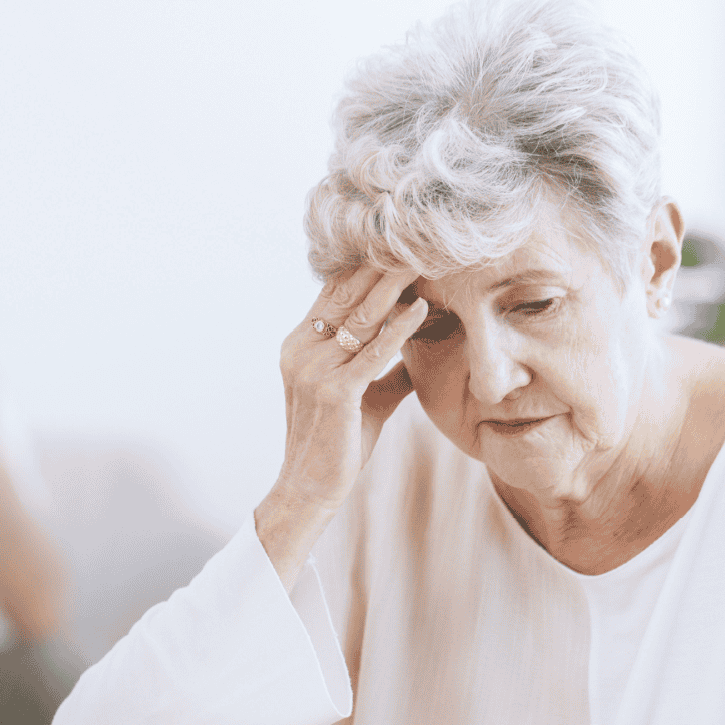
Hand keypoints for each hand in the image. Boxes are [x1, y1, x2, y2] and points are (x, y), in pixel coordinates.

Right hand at [267, 266, 427, 512]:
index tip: (399, 242)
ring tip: (424, 258)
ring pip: (361, 317)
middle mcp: (300, 350)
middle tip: (417, 236)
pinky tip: (420, 307)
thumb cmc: (338, 444)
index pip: (335, 293)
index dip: (366, 266)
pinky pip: (372, 352)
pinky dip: (399, 328)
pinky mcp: (333, 392)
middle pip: (347, 295)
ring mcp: (313, 369)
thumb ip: (385, 368)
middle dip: (383, 265)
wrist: (311, 488)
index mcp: (300, 345)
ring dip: (394, 285)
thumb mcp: (364, 397)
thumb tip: (418, 348)